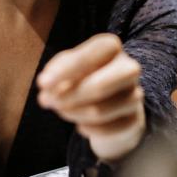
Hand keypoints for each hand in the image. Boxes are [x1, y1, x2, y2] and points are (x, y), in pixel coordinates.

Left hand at [37, 33, 144, 161]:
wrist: (112, 102)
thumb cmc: (83, 76)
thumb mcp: (67, 67)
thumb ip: (55, 72)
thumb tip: (46, 87)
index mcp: (110, 46)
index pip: (89, 56)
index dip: (64, 71)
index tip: (41, 83)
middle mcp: (129, 67)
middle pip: (99, 87)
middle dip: (68, 97)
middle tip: (46, 101)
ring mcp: (136, 94)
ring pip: (99, 111)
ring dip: (72, 113)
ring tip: (61, 110)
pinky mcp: (135, 119)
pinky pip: (107, 130)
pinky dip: (87, 129)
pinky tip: (80, 125)